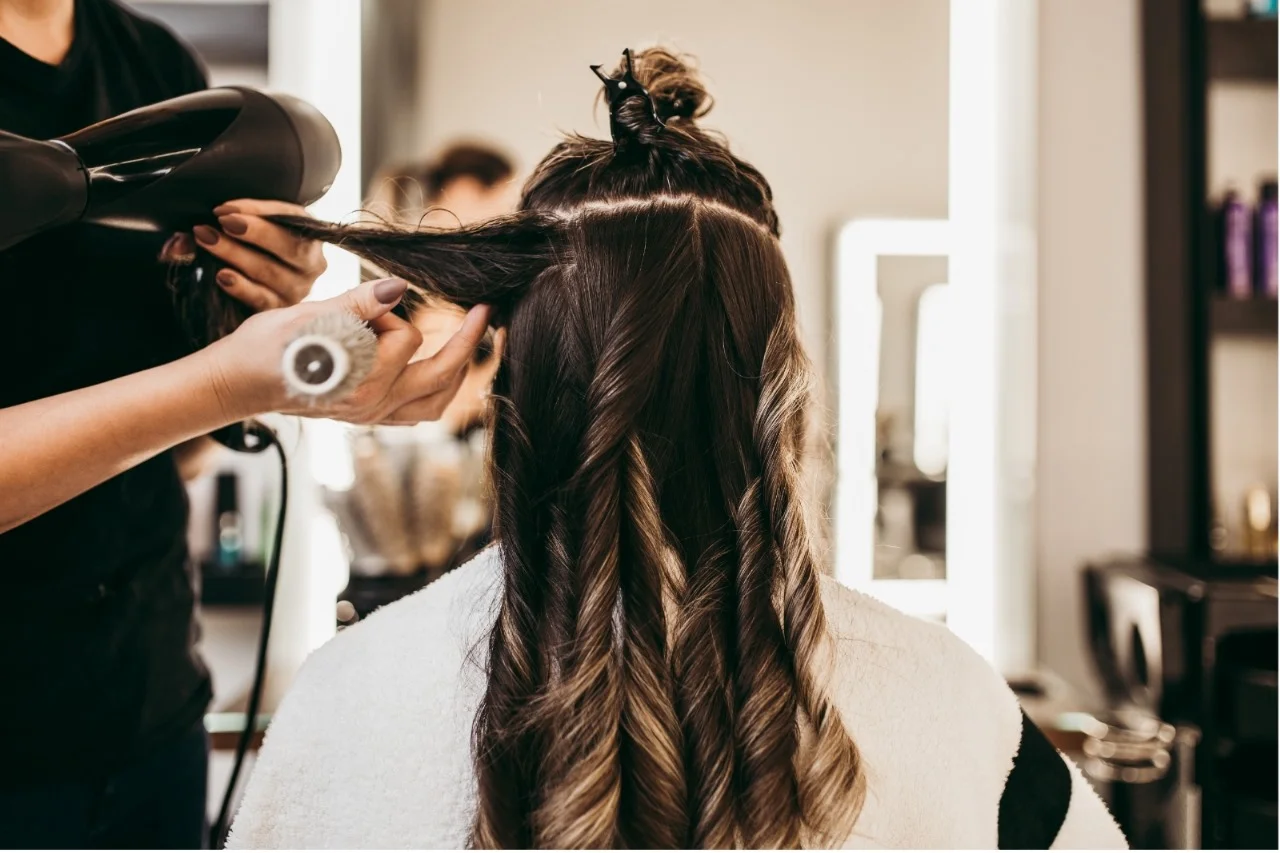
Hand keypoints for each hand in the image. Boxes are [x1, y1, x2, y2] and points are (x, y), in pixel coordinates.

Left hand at [185, 199, 327, 309]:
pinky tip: (222, 276)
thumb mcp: (244, 231)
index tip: (225, 208)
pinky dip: (241, 287)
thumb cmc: (254, 250)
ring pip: (271, 271)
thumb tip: (178, 242)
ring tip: (208, 240)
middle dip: (255, 232)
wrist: (260, 290)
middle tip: (224, 222)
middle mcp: (311, 264)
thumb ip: (221, 227)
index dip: (259, 211)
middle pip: (290, 246)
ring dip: (237, 254)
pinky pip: (261, 299)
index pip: (290, 217)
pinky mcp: (280, 310)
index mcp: (309, 234)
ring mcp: (298, 289)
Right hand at [198, 278, 493, 424]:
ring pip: (436, 401)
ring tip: (469, 339)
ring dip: (456, 370)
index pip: (406, 339)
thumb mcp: (307, 315)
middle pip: (441, 378)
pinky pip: (418, 411)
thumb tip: (397, 289)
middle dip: (467, 342)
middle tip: (485, 312)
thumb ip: (356, 303)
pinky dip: (436, 388)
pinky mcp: (367, 416)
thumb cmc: (263, 348)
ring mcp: (371, 416)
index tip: (366, 304)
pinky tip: (441, 366)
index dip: (389, 313)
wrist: (235, 384)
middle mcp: (370, 406)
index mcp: (359, 382)